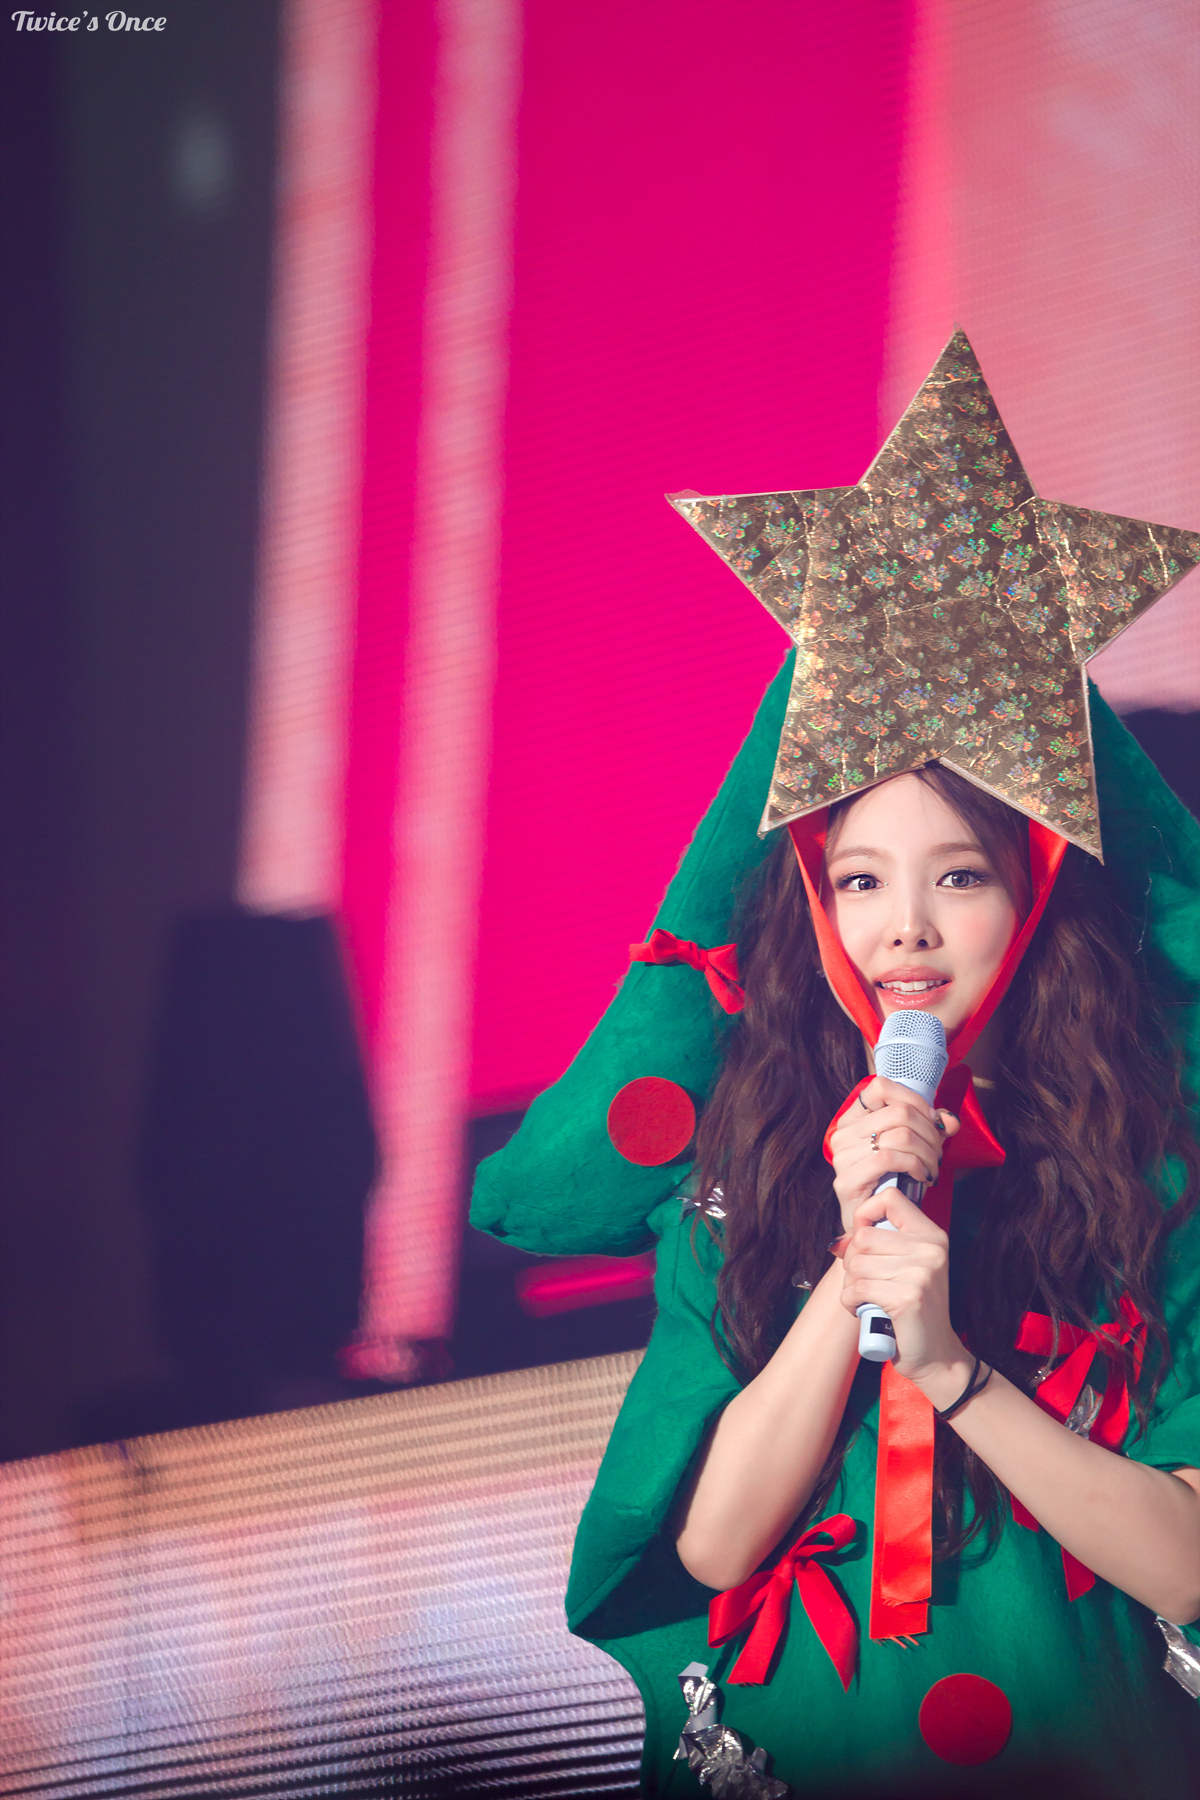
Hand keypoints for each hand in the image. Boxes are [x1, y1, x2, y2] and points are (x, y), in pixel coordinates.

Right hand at [828, 1076, 959, 1235]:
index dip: (913, 1099)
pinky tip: (922, 1176)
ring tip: (933, 1167)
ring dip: (927, 1152)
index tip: (931, 1120)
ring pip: (900, 1135)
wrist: (877, 1226)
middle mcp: (843, 1133)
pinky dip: (915, 1165)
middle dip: (930, 1132)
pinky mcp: (847, 1180)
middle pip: (899, 1112)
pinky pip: (889, 1158)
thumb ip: (932, 1129)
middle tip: (939, 1152)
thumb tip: (949, 1121)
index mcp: (854, 1119)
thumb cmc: (893, 1182)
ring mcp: (842, 1157)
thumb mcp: (915, 1148)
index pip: (880, 1086)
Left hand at [834, 1188, 965, 1380]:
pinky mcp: (907, 1298)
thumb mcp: (905, 1267)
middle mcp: (931, 1249)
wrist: (935, 1353)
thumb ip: (878, 1245)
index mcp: (932, 1235)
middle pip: (863, 1237)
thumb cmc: (914, 1308)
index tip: (866, 1242)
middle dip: (853, 1261)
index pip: (889, 1198)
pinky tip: (865, 1310)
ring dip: (851, 1285)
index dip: (866, 1216)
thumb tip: (837, 1242)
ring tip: (868, 1297)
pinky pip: (856, 1289)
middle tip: (866, 1281)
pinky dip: (850, 1303)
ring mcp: (921, 1273)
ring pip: (856, 1265)